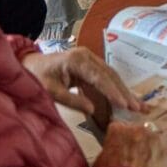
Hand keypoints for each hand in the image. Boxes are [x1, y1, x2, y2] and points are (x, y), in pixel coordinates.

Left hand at [21, 47, 142, 114]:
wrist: (29, 65)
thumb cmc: (37, 77)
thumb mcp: (50, 91)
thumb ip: (71, 100)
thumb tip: (92, 110)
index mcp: (77, 60)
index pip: (100, 77)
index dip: (113, 92)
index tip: (125, 105)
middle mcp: (87, 56)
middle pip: (110, 75)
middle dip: (124, 92)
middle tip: (137, 107)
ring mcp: (90, 59)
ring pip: (112, 75)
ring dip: (124, 90)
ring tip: (137, 105)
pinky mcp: (90, 65)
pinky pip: (106, 77)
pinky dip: (116, 88)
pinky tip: (125, 98)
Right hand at [93, 121, 166, 166]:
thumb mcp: (100, 163)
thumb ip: (108, 153)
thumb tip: (110, 155)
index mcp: (119, 132)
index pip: (120, 127)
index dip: (122, 133)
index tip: (123, 137)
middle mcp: (140, 131)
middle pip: (146, 127)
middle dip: (148, 133)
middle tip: (150, 137)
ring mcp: (157, 140)